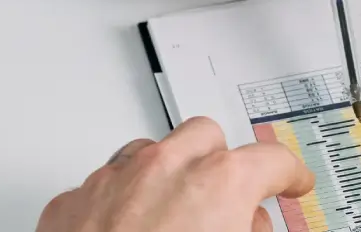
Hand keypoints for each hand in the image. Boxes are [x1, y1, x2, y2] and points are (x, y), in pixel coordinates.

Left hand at [36, 117, 314, 231]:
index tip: (290, 181)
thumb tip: (254, 227)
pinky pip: (105, 184)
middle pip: (205, 137)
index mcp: (218, 183)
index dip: (287, 173)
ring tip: (173, 218)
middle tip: (227, 201)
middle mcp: (165, 168)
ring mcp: (112, 181)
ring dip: (167, 177)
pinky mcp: (70, 204)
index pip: (271, 159)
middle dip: (220, 163)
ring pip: (151, 153)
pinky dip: (120, 202)